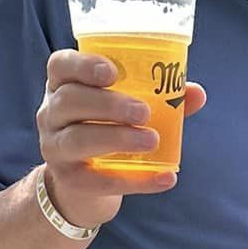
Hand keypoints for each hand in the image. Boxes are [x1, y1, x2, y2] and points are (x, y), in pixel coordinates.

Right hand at [36, 50, 207, 228]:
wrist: (84, 183)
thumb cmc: (107, 130)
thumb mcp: (125, 110)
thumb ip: (160, 99)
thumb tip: (197, 93)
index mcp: (63, 85)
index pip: (60, 65)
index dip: (83, 65)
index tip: (112, 72)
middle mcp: (51, 113)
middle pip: (70, 101)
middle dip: (108, 105)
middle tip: (143, 112)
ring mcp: (55, 147)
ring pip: (78, 139)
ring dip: (117, 138)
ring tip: (151, 141)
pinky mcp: (69, 180)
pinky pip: (98, 181)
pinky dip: (135, 181)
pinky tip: (164, 178)